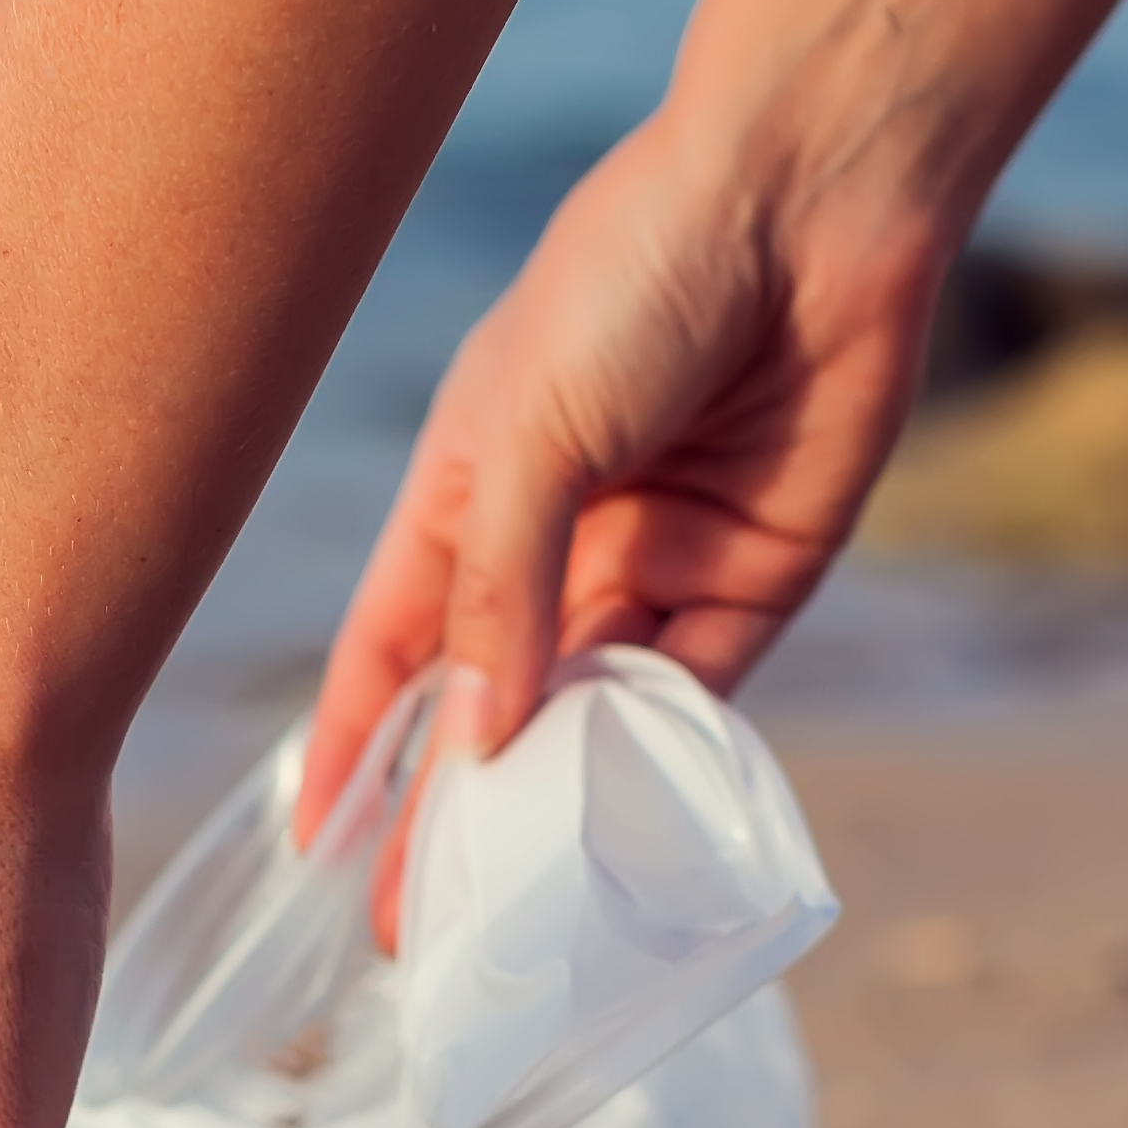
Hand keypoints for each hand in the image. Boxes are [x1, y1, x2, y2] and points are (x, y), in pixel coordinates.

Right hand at [295, 107, 950, 927]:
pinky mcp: (755, 574)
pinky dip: (654, 762)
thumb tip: (472, 747)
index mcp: (468, 488)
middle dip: (451, 812)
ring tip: (509, 908)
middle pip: (487, 706)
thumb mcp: (527, 436)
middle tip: (418, 931)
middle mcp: (554, 538)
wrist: (811, 195)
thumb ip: (496, 596)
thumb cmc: (636, 276)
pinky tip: (615, 831)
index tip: (317, 846)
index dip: (353, 745)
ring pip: (586, 716)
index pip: (391, 647)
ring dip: (550, 806)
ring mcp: (653, 560)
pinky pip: (693, 693)